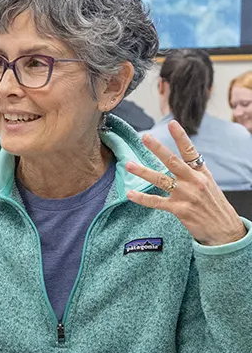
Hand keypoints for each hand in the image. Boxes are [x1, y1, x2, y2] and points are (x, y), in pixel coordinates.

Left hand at [126, 120, 246, 245]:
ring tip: (128, 164)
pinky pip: (156, 202)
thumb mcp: (208, 184)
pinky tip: (130, 194)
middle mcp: (193, 182)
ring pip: (160, 180)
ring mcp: (186, 195)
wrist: (224, 229)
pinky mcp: (179, 210)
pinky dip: (142, 198)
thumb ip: (193, 173)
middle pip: (172, 162)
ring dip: (143, 172)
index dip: (181, 137)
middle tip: (145, 137)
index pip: (190, 152)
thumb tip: (180, 160)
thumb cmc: (214, 205)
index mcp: (201, 173)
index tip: (172, 123)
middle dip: (157, 149)